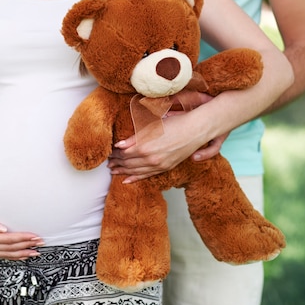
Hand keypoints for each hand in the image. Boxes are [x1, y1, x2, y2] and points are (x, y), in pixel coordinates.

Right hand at [0, 205, 43, 259]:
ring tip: (36, 252)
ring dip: (22, 253)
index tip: (35, 236)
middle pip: (10, 248)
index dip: (22, 238)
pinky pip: (2, 256)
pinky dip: (14, 257)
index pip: (7, 239)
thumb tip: (2, 229)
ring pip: (7, 254)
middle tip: (41, 242)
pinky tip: (23, 255)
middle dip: (26, 246)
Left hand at [108, 92, 227, 182]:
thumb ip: (134, 138)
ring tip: (113, 170)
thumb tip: (119, 145)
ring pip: (135, 171)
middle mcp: (150, 158)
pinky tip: (126, 180)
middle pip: (127, 163)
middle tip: (108, 162)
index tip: (108, 152)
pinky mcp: (165, 168)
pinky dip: (135, 178)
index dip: (114, 153)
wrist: (196, 130)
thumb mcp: (152, 127)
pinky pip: (147, 176)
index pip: (123, 152)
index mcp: (145, 146)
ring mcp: (158, 165)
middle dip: (116, 162)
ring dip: (123, 171)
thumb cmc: (175, 123)